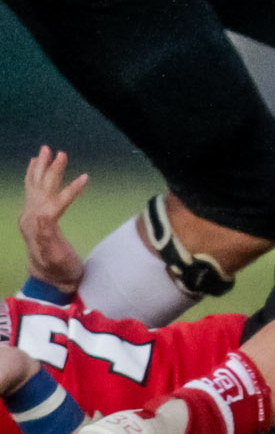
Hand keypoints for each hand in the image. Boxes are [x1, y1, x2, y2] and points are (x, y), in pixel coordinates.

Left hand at [19, 146, 87, 295]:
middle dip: (50, 170)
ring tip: (43, 152)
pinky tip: (34, 169)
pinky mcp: (33, 218)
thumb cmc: (60, 269)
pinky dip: (33, 178)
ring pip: (34, 187)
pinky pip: (32, 191)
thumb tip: (43, 216)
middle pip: (41, 188)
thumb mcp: (56, 256)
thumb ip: (46, 235)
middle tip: (59, 152)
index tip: (86, 177)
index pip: (54, 201)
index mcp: (38, 225)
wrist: (49, 281)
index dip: (70, 190)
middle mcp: (30, 218)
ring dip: (40, 168)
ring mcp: (30, 217)